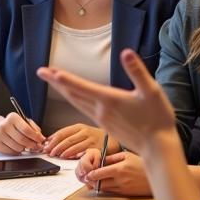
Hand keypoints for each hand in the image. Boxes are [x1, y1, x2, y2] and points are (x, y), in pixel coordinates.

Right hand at [0, 113, 45, 153]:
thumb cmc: (14, 126)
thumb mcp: (24, 122)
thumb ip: (33, 129)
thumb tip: (41, 138)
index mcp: (12, 117)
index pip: (26, 129)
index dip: (36, 137)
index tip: (41, 140)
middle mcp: (3, 125)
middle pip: (22, 139)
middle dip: (32, 145)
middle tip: (36, 146)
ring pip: (17, 147)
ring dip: (24, 149)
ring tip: (24, 145)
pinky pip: (11, 152)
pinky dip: (16, 152)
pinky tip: (16, 147)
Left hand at [38, 50, 176, 158]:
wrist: (157, 147)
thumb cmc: (158, 118)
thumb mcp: (151, 90)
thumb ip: (137, 71)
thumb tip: (126, 52)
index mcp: (109, 100)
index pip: (80, 86)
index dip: (63, 78)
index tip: (47, 71)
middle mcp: (100, 110)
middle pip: (72, 94)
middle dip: (55, 82)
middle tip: (41, 71)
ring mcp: (101, 119)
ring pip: (76, 102)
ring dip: (63, 90)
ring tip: (53, 80)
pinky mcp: (105, 125)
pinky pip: (83, 109)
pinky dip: (74, 100)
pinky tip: (73, 96)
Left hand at [43, 123, 110, 158]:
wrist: (112, 140)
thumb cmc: (94, 137)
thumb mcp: (81, 132)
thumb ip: (67, 136)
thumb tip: (50, 141)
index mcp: (79, 127)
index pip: (62, 132)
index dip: (53, 140)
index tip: (46, 146)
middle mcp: (85, 132)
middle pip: (67, 139)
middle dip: (56, 147)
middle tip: (50, 153)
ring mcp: (91, 140)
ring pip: (74, 146)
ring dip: (64, 152)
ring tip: (58, 156)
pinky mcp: (96, 148)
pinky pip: (84, 152)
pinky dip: (75, 155)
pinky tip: (70, 157)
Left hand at [75, 149, 150, 195]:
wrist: (157, 175)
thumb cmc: (141, 163)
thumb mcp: (127, 156)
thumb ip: (112, 158)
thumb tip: (100, 160)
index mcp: (119, 169)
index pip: (99, 173)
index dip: (90, 175)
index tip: (86, 174)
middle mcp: (120, 180)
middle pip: (99, 184)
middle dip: (91, 182)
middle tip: (87, 178)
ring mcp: (123, 188)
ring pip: (104, 189)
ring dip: (97, 186)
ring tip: (95, 181)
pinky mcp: (126, 193)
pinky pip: (111, 192)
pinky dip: (106, 189)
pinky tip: (105, 184)